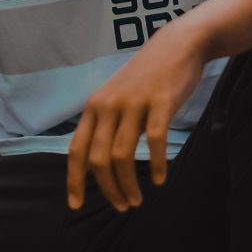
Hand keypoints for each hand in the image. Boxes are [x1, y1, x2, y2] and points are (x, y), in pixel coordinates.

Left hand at [66, 21, 205, 212]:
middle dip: (108, 189)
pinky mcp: (160, 101)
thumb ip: (105, 125)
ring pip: (123, 155)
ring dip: (128, 184)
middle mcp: (109, 105)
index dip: (74, 180)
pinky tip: (161, 178)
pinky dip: (157, 165)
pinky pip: (155, 141)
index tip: (76, 206)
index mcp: (95, 106)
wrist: (177, 45)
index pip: (76, 149)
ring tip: (137, 200)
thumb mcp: (116, 97)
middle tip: (122, 206)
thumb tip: (95, 164)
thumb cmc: (146, 78)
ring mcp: (134, 102)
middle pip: (99, 159)